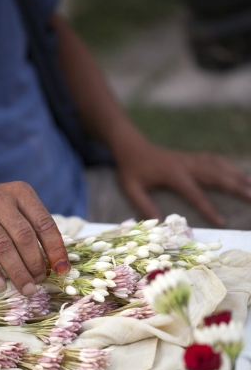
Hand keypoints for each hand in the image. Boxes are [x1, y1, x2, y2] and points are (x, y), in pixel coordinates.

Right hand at [0, 180, 69, 294]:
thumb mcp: (16, 210)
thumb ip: (35, 231)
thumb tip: (56, 265)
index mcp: (21, 193)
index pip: (44, 223)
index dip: (55, 249)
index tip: (62, 270)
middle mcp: (0, 200)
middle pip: (24, 236)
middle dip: (35, 263)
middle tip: (39, 281)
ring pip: (2, 245)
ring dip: (16, 271)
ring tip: (25, 289)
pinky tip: (0, 286)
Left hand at [117, 143, 250, 226]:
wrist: (131, 146)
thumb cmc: (130, 170)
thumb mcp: (131, 189)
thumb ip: (144, 205)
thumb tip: (159, 223)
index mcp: (172, 174)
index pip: (194, 193)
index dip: (209, 208)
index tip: (222, 222)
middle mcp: (185, 164)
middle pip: (215, 176)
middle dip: (235, 187)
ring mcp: (190, 158)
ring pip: (218, 166)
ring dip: (236, 175)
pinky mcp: (191, 156)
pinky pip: (214, 159)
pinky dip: (228, 166)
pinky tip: (239, 173)